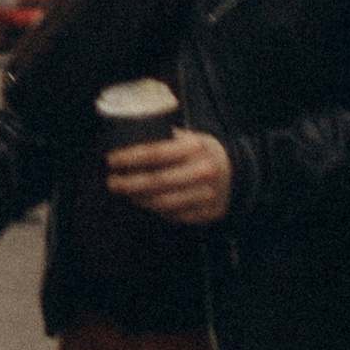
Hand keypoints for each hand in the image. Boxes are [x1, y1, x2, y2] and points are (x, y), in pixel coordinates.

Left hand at [105, 130, 233, 225]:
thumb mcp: (191, 137)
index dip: (129, 158)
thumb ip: (165, 137)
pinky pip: (173, 215)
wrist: (238, 175)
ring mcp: (205, 195)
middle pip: (155, 181)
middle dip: (128, 183)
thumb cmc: (204, 152)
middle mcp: (202, 171)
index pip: (154, 153)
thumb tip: (128, 134)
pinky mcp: (206, 214)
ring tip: (124, 192)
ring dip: (138, 199)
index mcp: (195, 147)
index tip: (111, 159)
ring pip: (162, 202)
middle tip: (111, 182)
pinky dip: (155, 209)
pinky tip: (143, 202)